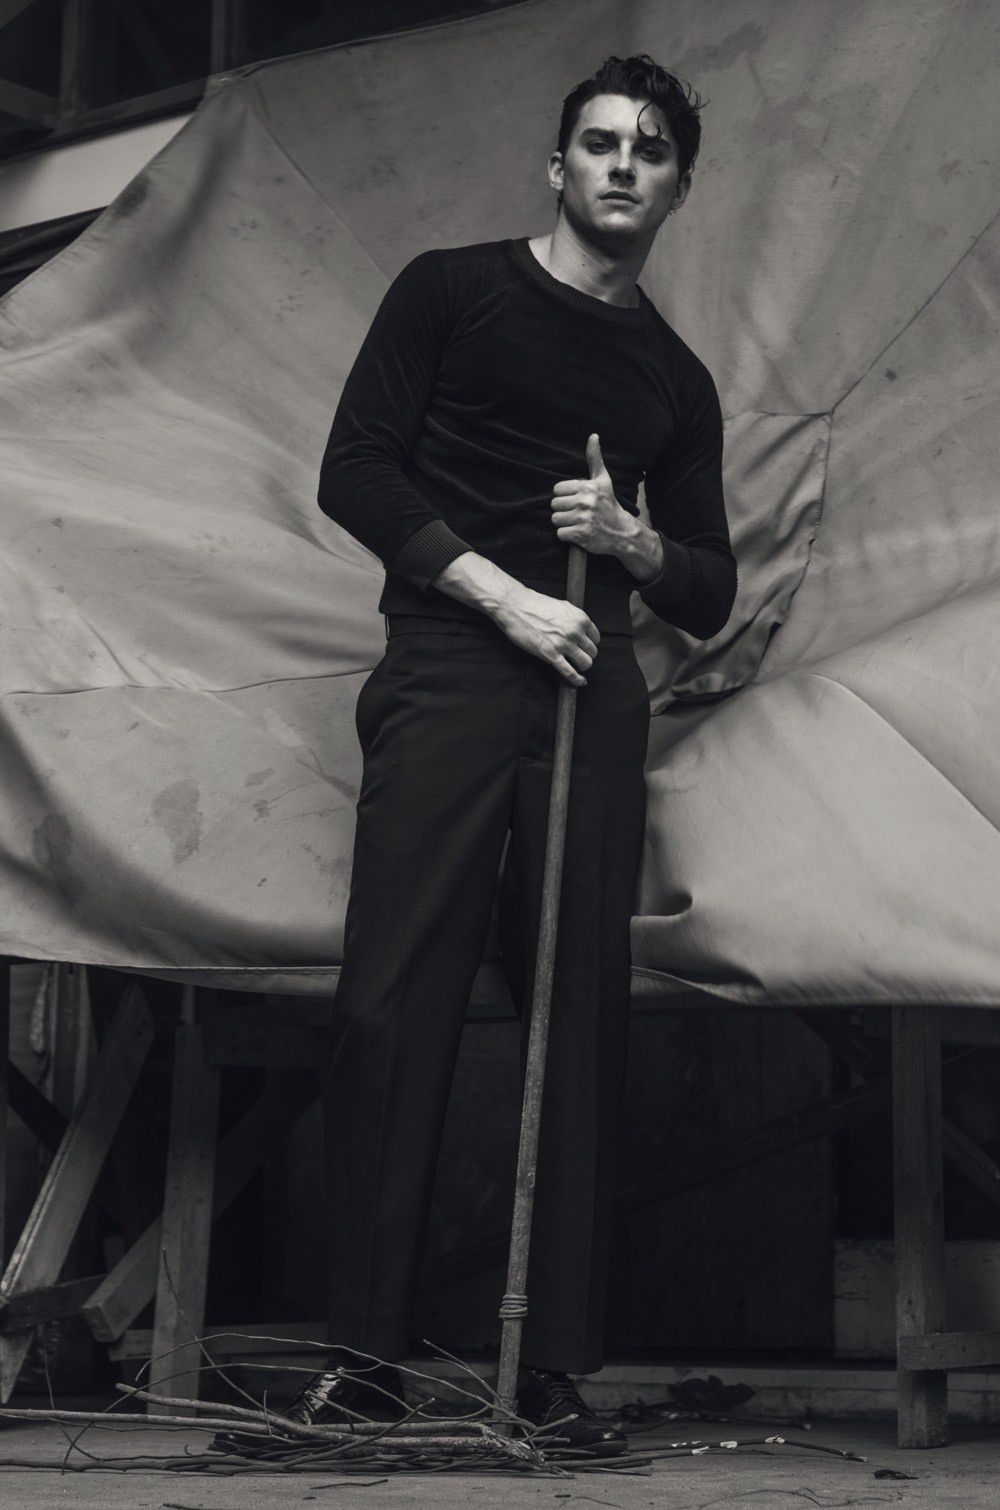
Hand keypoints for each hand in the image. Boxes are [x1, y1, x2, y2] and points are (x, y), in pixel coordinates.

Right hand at [493, 585, 599, 687]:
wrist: (514, 606)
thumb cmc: (534, 604)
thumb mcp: (562, 606)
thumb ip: (573, 618)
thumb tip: (579, 628)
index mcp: (579, 618)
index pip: (596, 638)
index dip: (590, 643)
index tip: (584, 646)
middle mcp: (575, 631)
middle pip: (592, 651)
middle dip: (586, 655)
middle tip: (578, 656)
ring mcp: (563, 644)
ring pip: (585, 663)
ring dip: (582, 666)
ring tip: (576, 665)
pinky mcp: (550, 655)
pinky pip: (569, 672)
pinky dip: (577, 680)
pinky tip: (580, 682)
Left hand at [550, 434, 633, 555]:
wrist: (621, 531)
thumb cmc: (609, 504)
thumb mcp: (603, 480)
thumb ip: (594, 458)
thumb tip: (593, 435)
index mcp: (588, 487)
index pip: (557, 489)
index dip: (564, 495)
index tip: (575, 499)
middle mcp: (585, 502)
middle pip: (555, 504)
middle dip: (563, 509)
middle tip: (577, 512)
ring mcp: (583, 519)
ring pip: (556, 519)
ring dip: (564, 522)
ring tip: (577, 521)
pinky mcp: (581, 535)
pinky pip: (560, 533)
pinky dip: (567, 535)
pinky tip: (578, 532)